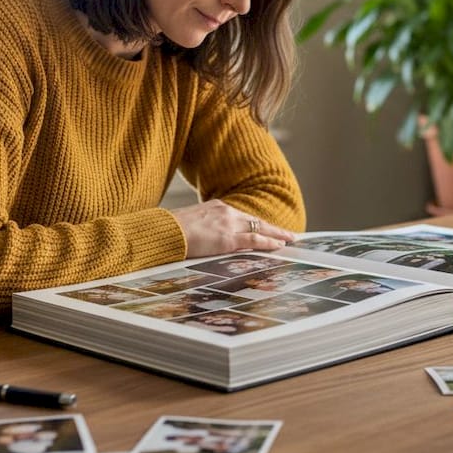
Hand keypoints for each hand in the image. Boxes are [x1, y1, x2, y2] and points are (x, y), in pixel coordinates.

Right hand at [168, 199, 295, 258]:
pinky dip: (269, 242)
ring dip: (276, 235)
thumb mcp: (191, 224)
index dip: (257, 224)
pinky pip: (254, 240)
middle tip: (288, 234)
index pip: (242, 216)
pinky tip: (279, 246)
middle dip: (273, 228)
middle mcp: (225, 212)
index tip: (267, 228)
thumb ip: (205, 228)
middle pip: (256, 220)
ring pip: (260, 228)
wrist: (163, 232)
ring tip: (289, 240)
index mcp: (216, 207)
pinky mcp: (227, 239)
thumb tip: (208, 237)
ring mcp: (228, 224)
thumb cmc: (171, 231)